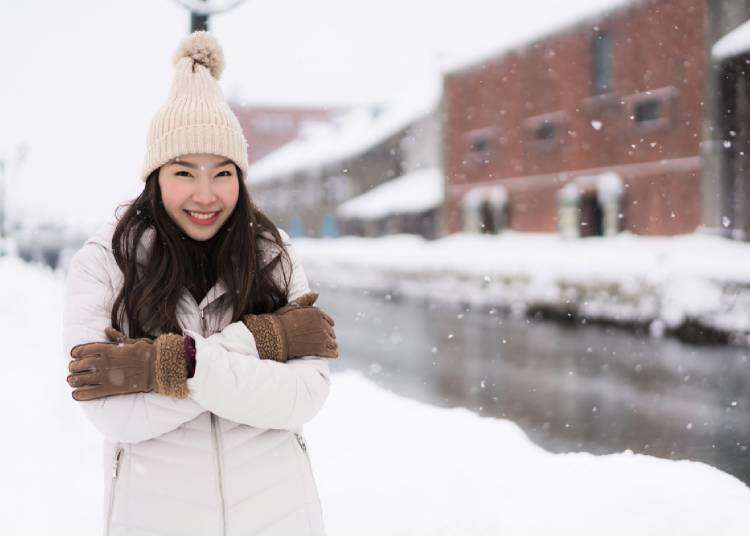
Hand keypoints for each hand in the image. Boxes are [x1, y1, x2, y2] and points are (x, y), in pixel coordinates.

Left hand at [66, 328, 188, 400]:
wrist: (155, 367)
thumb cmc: (145, 352)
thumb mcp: (130, 340)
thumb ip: (116, 337)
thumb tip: (107, 329)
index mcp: (107, 349)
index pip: (84, 349)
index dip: (76, 352)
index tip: (73, 354)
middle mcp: (103, 362)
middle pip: (80, 364)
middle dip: (73, 367)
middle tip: (71, 369)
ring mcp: (106, 376)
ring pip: (82, 379)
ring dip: (74, 380)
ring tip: (71, 381)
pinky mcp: (110, 388)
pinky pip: (91, 393)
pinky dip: (81, 394)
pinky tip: (75, 395)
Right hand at [242, 291, 338, 362]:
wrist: (275, 336)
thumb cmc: (281, 320)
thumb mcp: (293, 306)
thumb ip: (306, 299)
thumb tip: (316, 293)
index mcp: (318, 313)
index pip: (328, 320)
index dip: (327, 325)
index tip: (325, 329)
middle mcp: (322, 324)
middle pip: (330, 332)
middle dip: (328, 335)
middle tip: (325, 340)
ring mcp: (322, 338)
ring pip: (332, 342)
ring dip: (331, 345)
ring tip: (330, 348)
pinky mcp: (320, 349)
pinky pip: (331, 352)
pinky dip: (333, 354)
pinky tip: (333, 355)